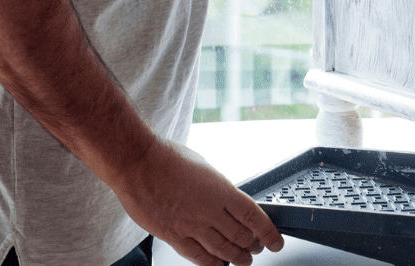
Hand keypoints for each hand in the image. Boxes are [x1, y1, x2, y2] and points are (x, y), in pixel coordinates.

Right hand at [113, 139, 283, 265]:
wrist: (138, 164)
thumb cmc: (169, 159)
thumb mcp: (206, 169)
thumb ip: (218, 190)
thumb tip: (227, 202)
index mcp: (222, 191)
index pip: (254, 217)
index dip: (268, 233)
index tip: (275, 241)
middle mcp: (210, 211)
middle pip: (240, 237)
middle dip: (253, 246)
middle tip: (257, 249)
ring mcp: (191, 225)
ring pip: (222, 250)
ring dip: (236, 258)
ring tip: (244, 260)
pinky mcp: (172, 235)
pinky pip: (196, 256)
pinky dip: (211, 263)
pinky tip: (218, 265)